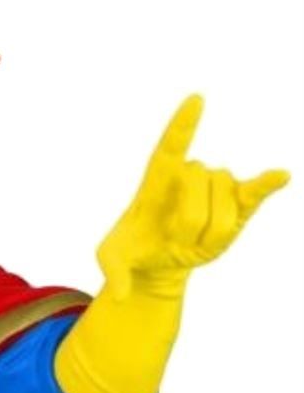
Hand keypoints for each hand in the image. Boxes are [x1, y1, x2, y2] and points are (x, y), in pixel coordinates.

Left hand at [97, 95, 288, 298]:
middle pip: (201, 185)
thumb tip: (118, 293)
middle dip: (189, 217)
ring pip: (222, 202)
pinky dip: (267, 184)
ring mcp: (215, 189)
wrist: (158, 256)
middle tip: (173, 235)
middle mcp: (190, 176)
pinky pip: (254, 192)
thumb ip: (112, 271)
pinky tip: (280, 175)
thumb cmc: (133, 247)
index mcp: (157, 179)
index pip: (171, 145)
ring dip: (208, 229)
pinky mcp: (236, 206)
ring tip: (191, 237)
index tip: (196, 99)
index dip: (183, 124)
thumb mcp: (113, 258)